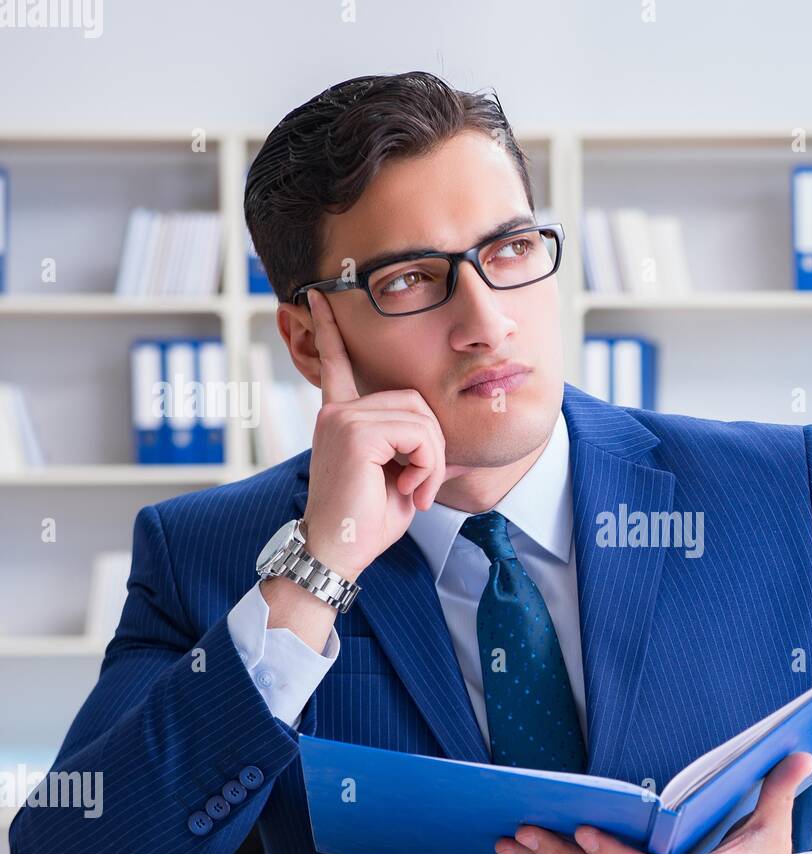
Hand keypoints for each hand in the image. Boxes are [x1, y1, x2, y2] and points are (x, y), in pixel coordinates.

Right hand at [299, 287, 467, 580]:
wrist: (337, 552)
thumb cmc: (364, 522)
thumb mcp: (398, 480)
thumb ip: (415, 452)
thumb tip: (447, 445)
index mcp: (341, 417)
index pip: (338, 364)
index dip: (329, 331)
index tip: (319, 298)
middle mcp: (337, 411)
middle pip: (416, 402)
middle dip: (432, 448)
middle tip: (419, 487)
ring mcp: (343, 418)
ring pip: (422, 420)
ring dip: (431, 461)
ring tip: (412, 491)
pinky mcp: (356, 432)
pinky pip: (419, 435)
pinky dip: (427, 466)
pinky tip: (408, 491)